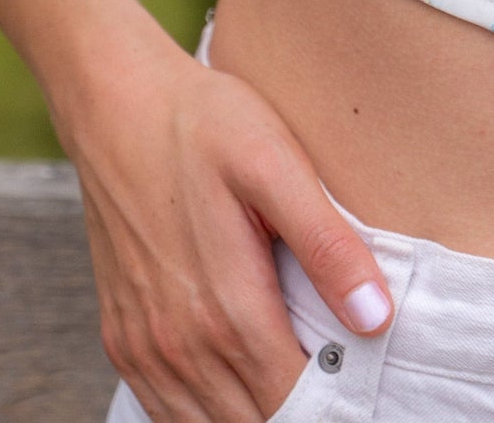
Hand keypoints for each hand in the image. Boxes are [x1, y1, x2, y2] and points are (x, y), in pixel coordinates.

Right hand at [58, 17, 394, 421]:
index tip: (368, 383)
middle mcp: (179, 343)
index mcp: (226, 308)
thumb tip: (376, 318)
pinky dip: (209, 412)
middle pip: (256, 422)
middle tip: (345, 384)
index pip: (295, 401)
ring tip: (303, 383)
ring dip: (258, 414)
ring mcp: (144, 346)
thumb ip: (327, 245)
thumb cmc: (204, 124)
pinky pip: (168, 410)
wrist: (117, 103)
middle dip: (304, 408)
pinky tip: (242, 385)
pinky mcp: (122, 337)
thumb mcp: (276, 165)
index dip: (339, 401)